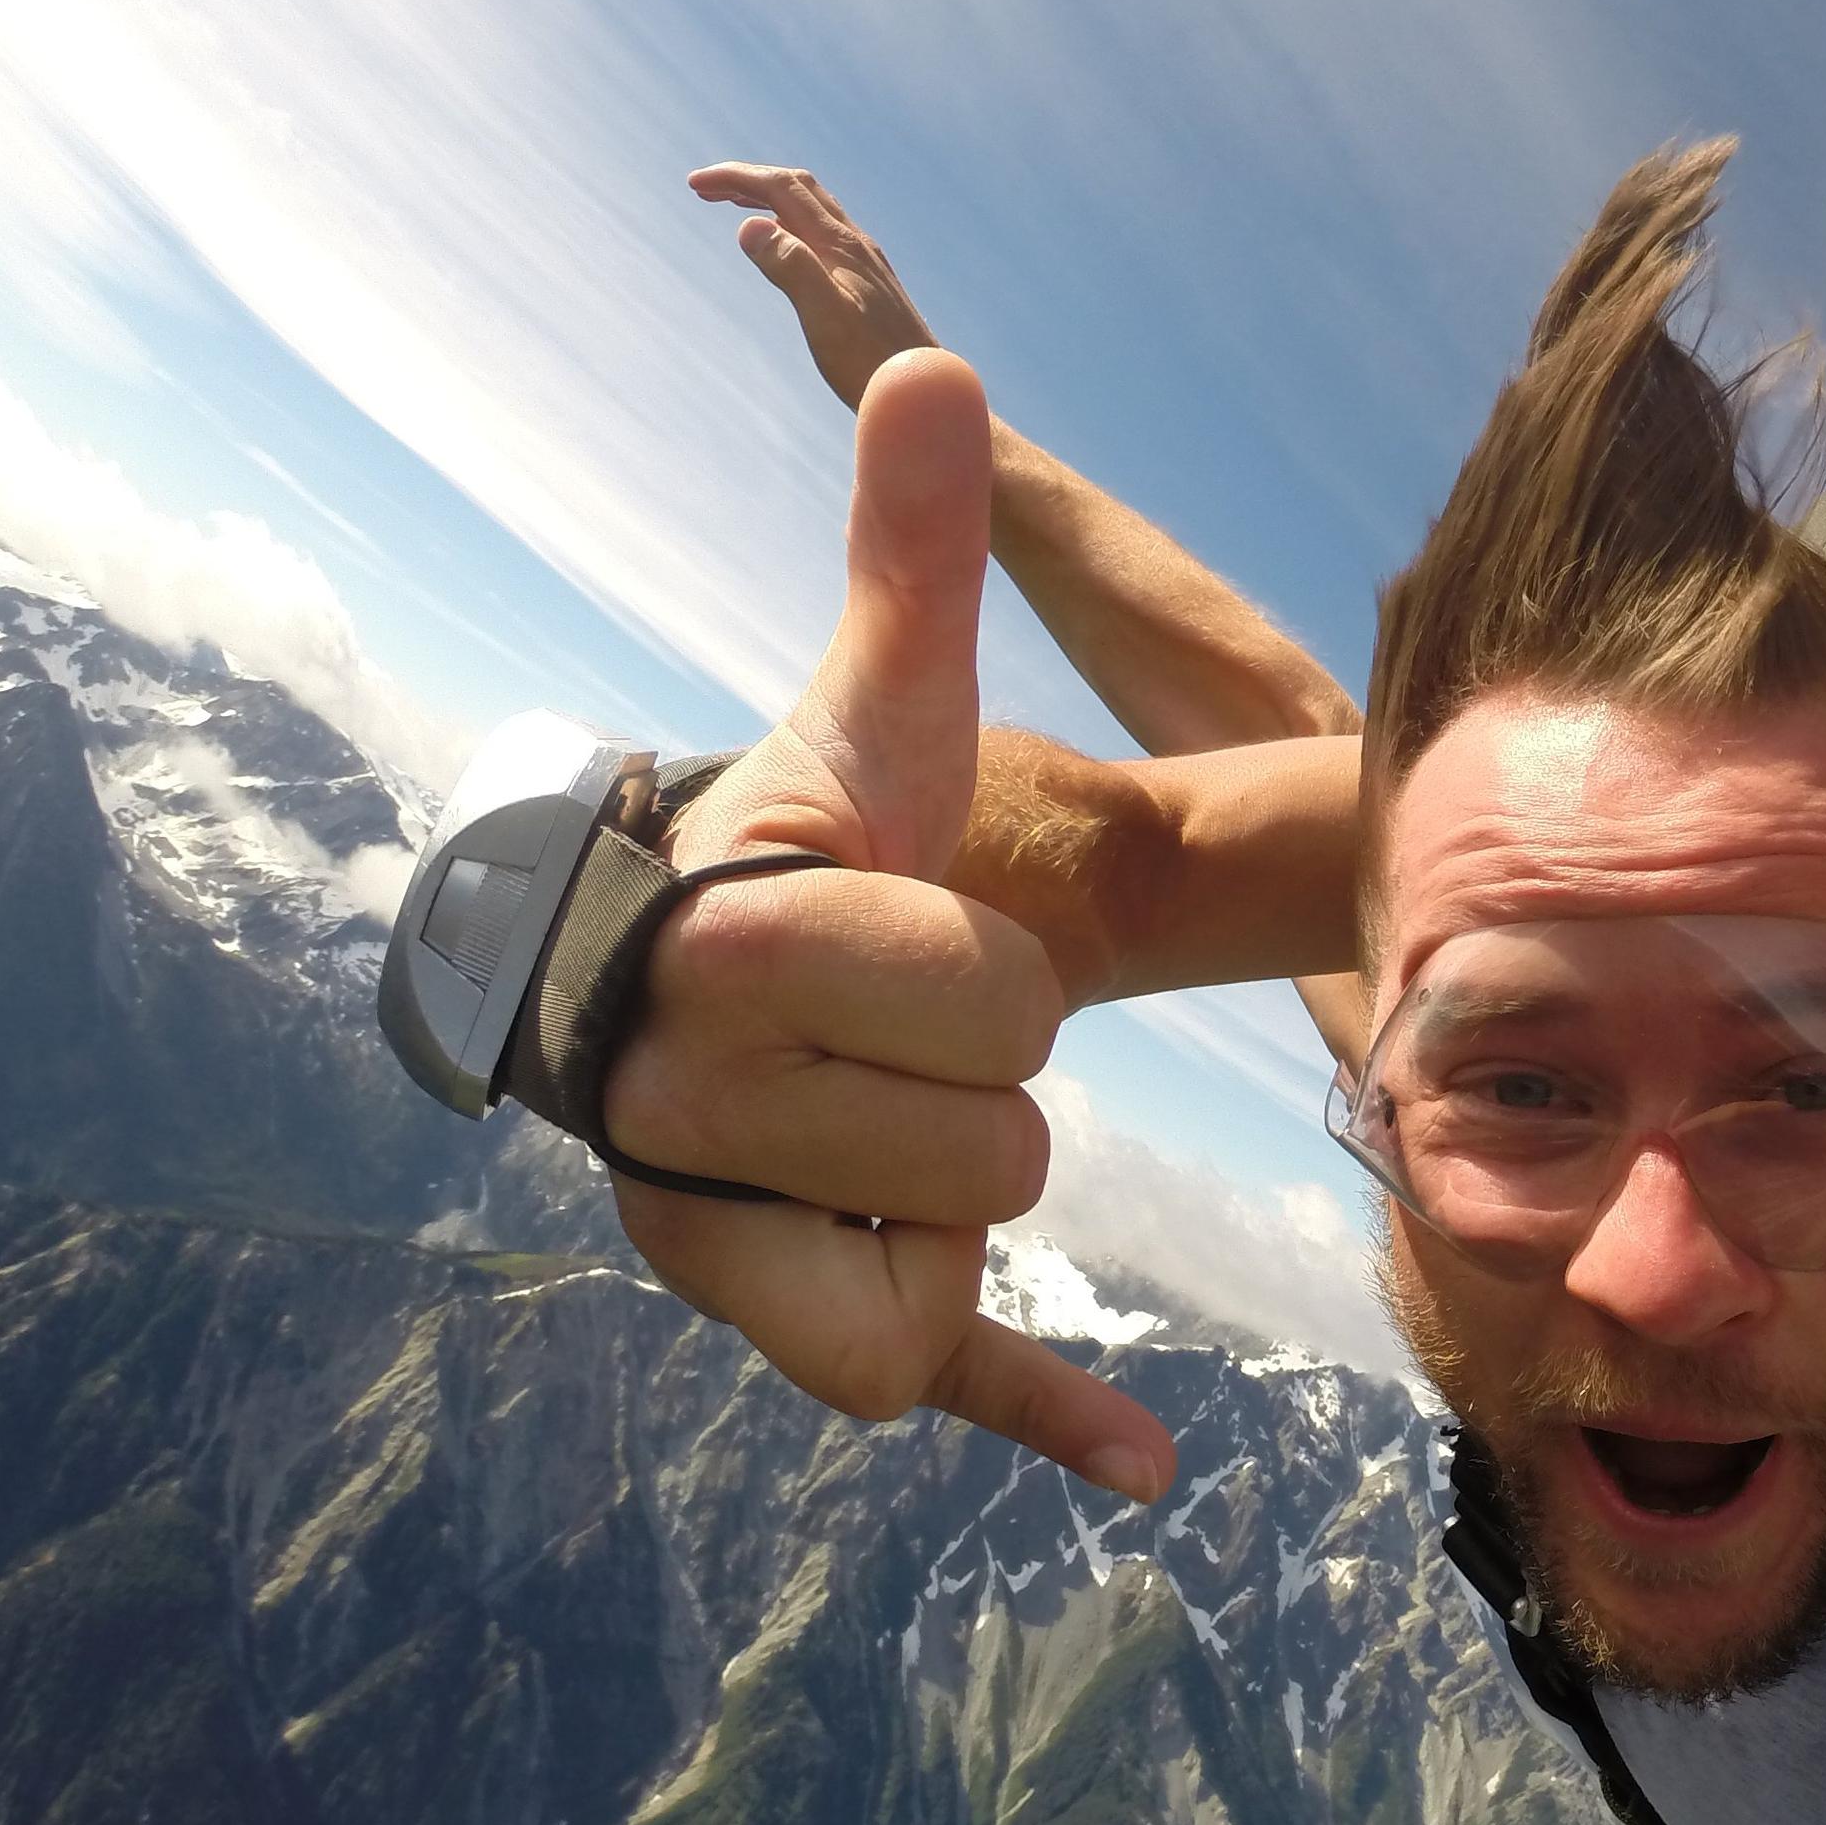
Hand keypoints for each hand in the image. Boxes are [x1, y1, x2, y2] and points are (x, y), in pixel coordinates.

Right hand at [604, 348, 1177, 1500]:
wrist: (674, 979)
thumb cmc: (808, 840)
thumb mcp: (879, 710)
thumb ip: (908, 554)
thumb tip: (937, 356)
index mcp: (737, 957)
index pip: (990, 1004)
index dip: (989, 964)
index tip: (908, 932)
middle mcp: (686, 1120)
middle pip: (1000, 1149)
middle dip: (983, 1076)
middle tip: (898, 1025)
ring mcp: (724, 1241)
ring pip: (971, 1256)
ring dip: (977, 1179)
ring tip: (887, 1105)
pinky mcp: (796, 1327)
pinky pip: (930, 1390)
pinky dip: (1043, 1421)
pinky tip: (1152, 1467)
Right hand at [692, 161, 942, 411]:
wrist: (923, 390)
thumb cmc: (871, 362)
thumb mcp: (824, 315)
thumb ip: (790, 267)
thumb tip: (751, 225)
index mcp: (840, 245)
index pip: (783, 189)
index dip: (737, 178)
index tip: (696, 185)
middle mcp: (855, 244)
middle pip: (799, 189)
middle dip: (750, 180)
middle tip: (706, 190)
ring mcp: (864, 262)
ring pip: (813, 210)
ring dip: (771, 197)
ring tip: (734, 205)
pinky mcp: (868, 282)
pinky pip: (823, 234)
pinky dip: (791, 223)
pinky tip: (784, 245)